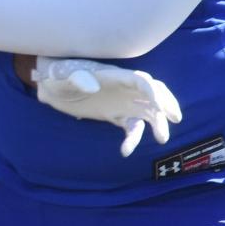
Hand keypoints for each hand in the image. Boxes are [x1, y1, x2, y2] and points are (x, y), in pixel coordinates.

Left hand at [32, 56, 181, 157]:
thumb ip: (77, 78)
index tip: (157, 103)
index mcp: (113, 76)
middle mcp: (123, 88)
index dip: (150, 89)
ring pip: (148, 111)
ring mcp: (121, 102)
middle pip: (152, 93)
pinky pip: (131, 127)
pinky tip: (125, 151)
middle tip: (174, 117)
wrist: (50, 86)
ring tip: (162, 139)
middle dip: (166, 102)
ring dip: (158, 122)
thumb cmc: (56, 74)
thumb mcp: (62, 75)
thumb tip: (93, 86)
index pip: (139, 80)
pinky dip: (133, 138)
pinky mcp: (116, 115)